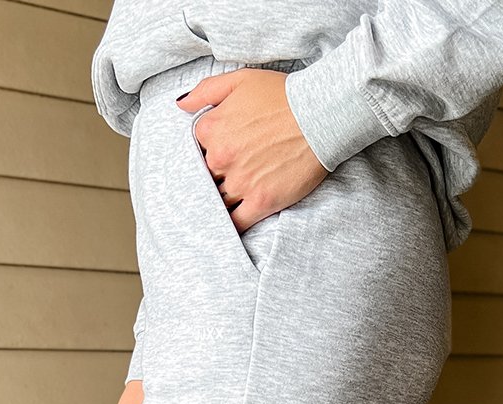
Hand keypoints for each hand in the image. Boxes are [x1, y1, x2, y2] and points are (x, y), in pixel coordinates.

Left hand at [176, 68, 327, 233]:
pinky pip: (237, 223)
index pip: (196, 147)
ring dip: (223, 199)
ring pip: (219, 200)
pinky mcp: (261, 202)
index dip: (210, 149)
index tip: (224, 149)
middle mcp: (220, 158)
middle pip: (206, 175)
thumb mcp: (241, 79)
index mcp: (212, 129)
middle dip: (216, 175)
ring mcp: (240, 183)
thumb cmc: (283, 95)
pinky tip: (231, 224)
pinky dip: (232, 225)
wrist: (321, 115)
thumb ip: (206, 90)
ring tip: (235, 195)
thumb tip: (182, 105)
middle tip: (234, 170)